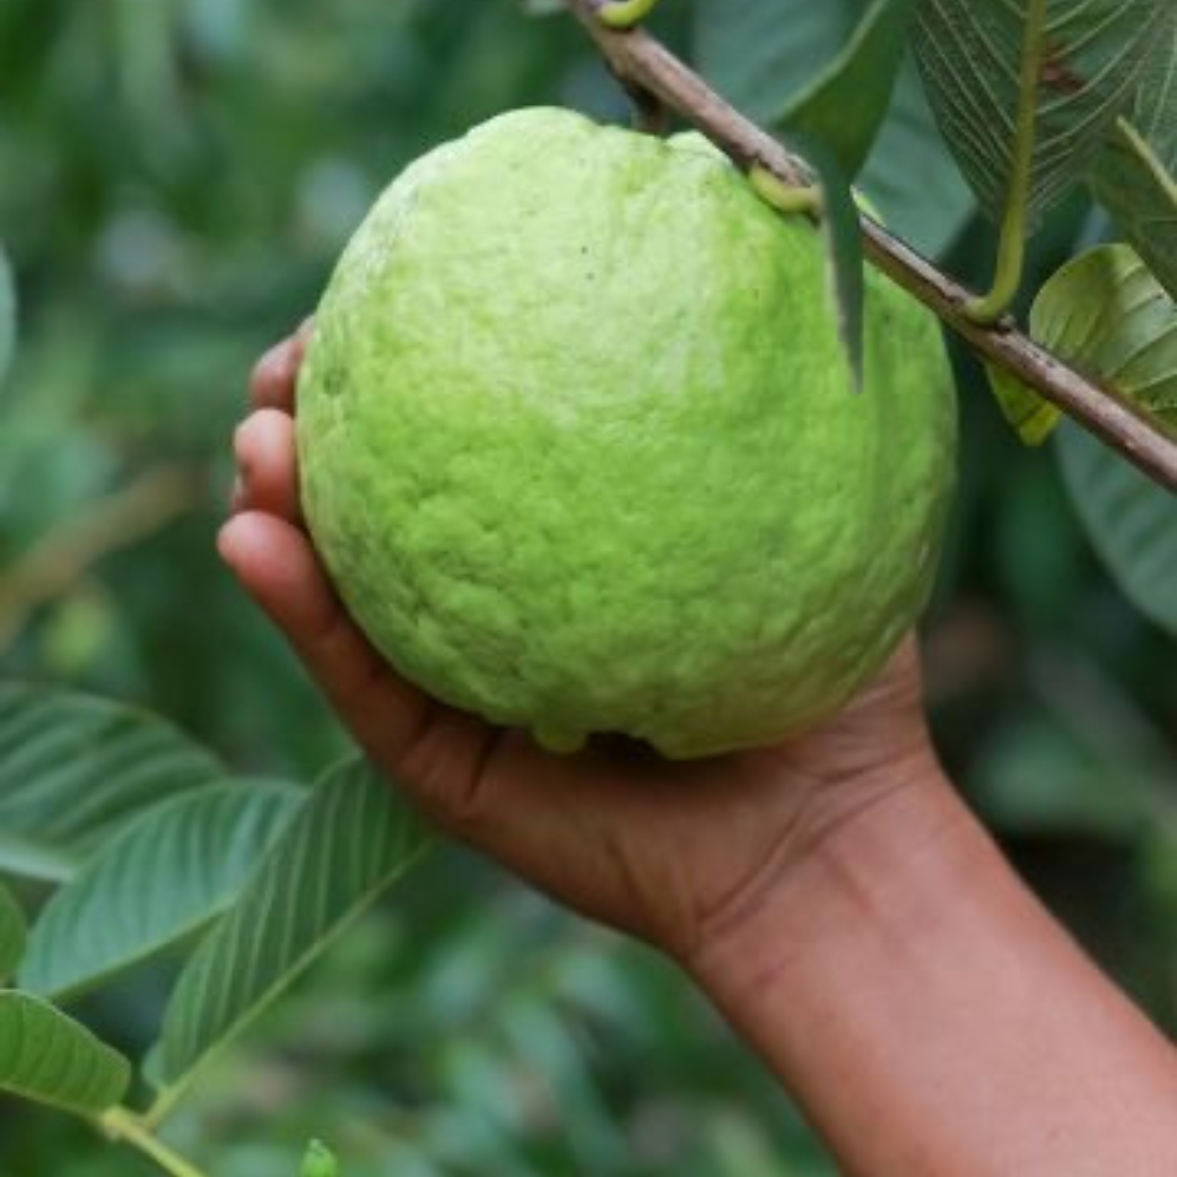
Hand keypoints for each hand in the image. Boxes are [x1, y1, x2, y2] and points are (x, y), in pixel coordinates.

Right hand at [220, 326, 942, 964]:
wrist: (825, 842)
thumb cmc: (831, 683)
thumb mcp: (805, 520)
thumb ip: (760, 415)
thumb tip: (751, 261)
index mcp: (560, 559)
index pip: (464, 455)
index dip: (406, 377)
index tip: (381, 298)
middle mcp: (496, 618)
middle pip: (376, 513)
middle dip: (313, 429)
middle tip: (289, 366)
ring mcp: (459, 695)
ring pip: (340, 594)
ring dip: (276, 508)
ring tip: (256, 437)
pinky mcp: (441, 771)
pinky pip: (358, 684)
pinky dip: (301, 615)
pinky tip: (254, 541)